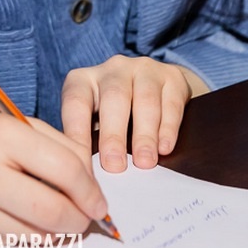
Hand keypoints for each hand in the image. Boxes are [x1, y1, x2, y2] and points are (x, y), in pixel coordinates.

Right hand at [0, 105, 108, 245]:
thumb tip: (91, 184)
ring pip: (35, 236)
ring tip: (53, 213)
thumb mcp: (9, 121)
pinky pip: (10, 243)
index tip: (99, 201)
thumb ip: (55, 145)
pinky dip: (25, 234)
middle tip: (85, 216)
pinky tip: (19, 216)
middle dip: (78, 219)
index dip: (90, 190)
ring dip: (54, 231)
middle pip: (52, 212)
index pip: (63, 169)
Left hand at [61, 55, 207, 172]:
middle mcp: (113, 69)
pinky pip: (170, 101)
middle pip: (113, 98)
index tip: (81, 166)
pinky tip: (165, 148)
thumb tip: (82, 179)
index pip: (75, 103)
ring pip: (145, 98)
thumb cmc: (117, 116)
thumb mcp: (96, 122)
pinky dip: (168, 127)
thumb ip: (89, 143)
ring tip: (144, 162)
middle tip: (115, 166)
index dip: (77, 133)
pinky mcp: (172, 76)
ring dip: (144, 134)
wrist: (159, 90)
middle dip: (113, 135)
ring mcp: (144, 69)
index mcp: (85, 80)